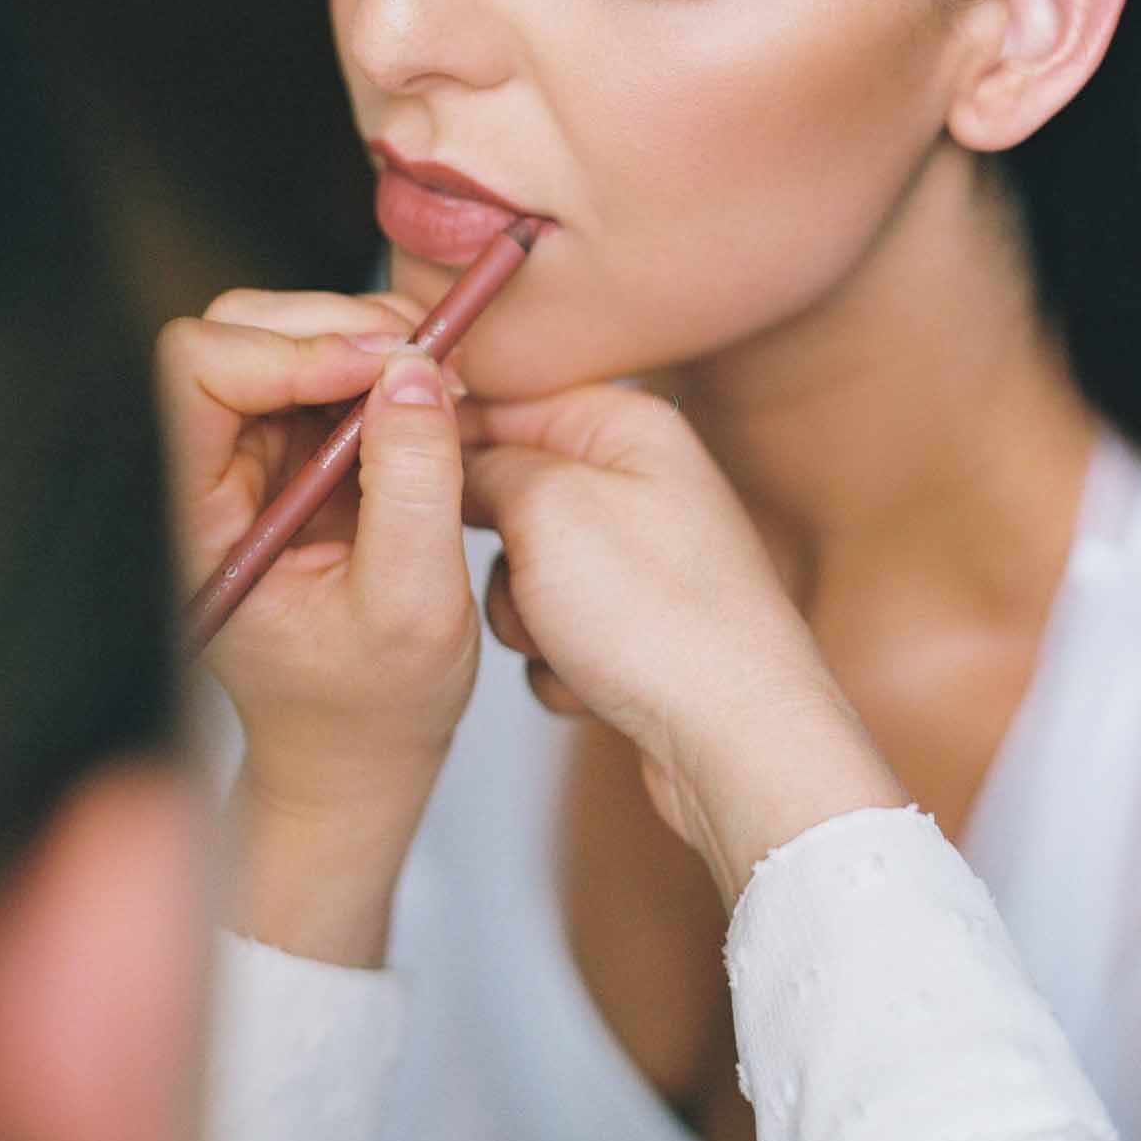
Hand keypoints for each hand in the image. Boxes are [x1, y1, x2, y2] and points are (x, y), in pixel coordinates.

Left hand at [155, 288, 475, 959]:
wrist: (357, 758)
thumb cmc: (374, 706)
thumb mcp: (415, 604)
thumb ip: (415, 483)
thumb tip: (414, 369)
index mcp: (194, 521)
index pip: (196, 374)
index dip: (286, 351)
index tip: (382, 371)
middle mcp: (203, 478)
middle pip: (238, 334)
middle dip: (336, 332)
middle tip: (428, 364)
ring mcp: (244, 463)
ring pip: (282, 341)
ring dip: (366, 346)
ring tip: (439, 387)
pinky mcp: (289, 458)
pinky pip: (324, 375)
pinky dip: (381, 371)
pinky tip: (429, 405)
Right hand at [461, 386, 907, 908]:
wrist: (737, 742)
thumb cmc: (659, 618)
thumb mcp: (547, 508)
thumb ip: (486, 463)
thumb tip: (447, 446)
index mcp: (630, 425)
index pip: (507, 398)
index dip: (448, 438)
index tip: (403, 472)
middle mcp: (642, 483)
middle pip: (511, 491)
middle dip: (495, 547)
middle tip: (520, 576)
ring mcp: (642, 561)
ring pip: (523, 573)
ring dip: (523, 618)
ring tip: (567, 641)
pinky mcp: (639, 630)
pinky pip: (555, 634)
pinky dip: (559, 665)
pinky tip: (595, 685)